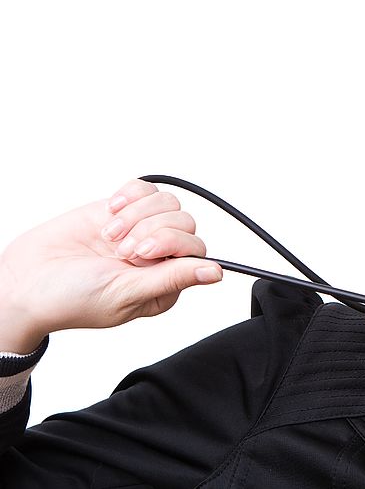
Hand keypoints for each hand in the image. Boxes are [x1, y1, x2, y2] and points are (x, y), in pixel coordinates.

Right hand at [0, 179, 222, 352]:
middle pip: (185, 223)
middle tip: (118, 250)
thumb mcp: (125, 294)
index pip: (196, 251)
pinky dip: (128, 196)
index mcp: (166, 284)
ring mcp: (140, 231)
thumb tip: (215, 272)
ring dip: (136, 215)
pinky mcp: (120, 211)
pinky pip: (143, 189)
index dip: (170, 245)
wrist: (24, 282)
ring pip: (167, 203)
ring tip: (109, 235)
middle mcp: (158, 258)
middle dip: (151, 230)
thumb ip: (172, 279)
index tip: (136, 255)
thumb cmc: (70, 299)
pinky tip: (108, 214)